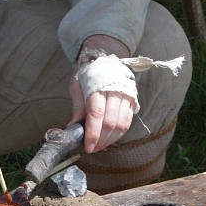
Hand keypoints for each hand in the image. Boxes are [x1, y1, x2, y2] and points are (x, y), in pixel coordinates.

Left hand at [69, 34, 135, 153]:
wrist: (106, 56)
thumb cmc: (88, 72)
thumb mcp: (77, 85)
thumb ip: (77, 107)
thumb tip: (73, 127)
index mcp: (97, 88)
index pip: (96, 115)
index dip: (93, 134)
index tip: (88, 146)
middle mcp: (114, 93)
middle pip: (110, 123)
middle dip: (100, 140)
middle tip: (91, 149)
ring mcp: (125, 97)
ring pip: (121, 125)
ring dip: (110, 140)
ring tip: (99, 146)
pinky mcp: (132, 101)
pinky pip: (128, 122)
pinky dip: (119, 134)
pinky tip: (110, 138)